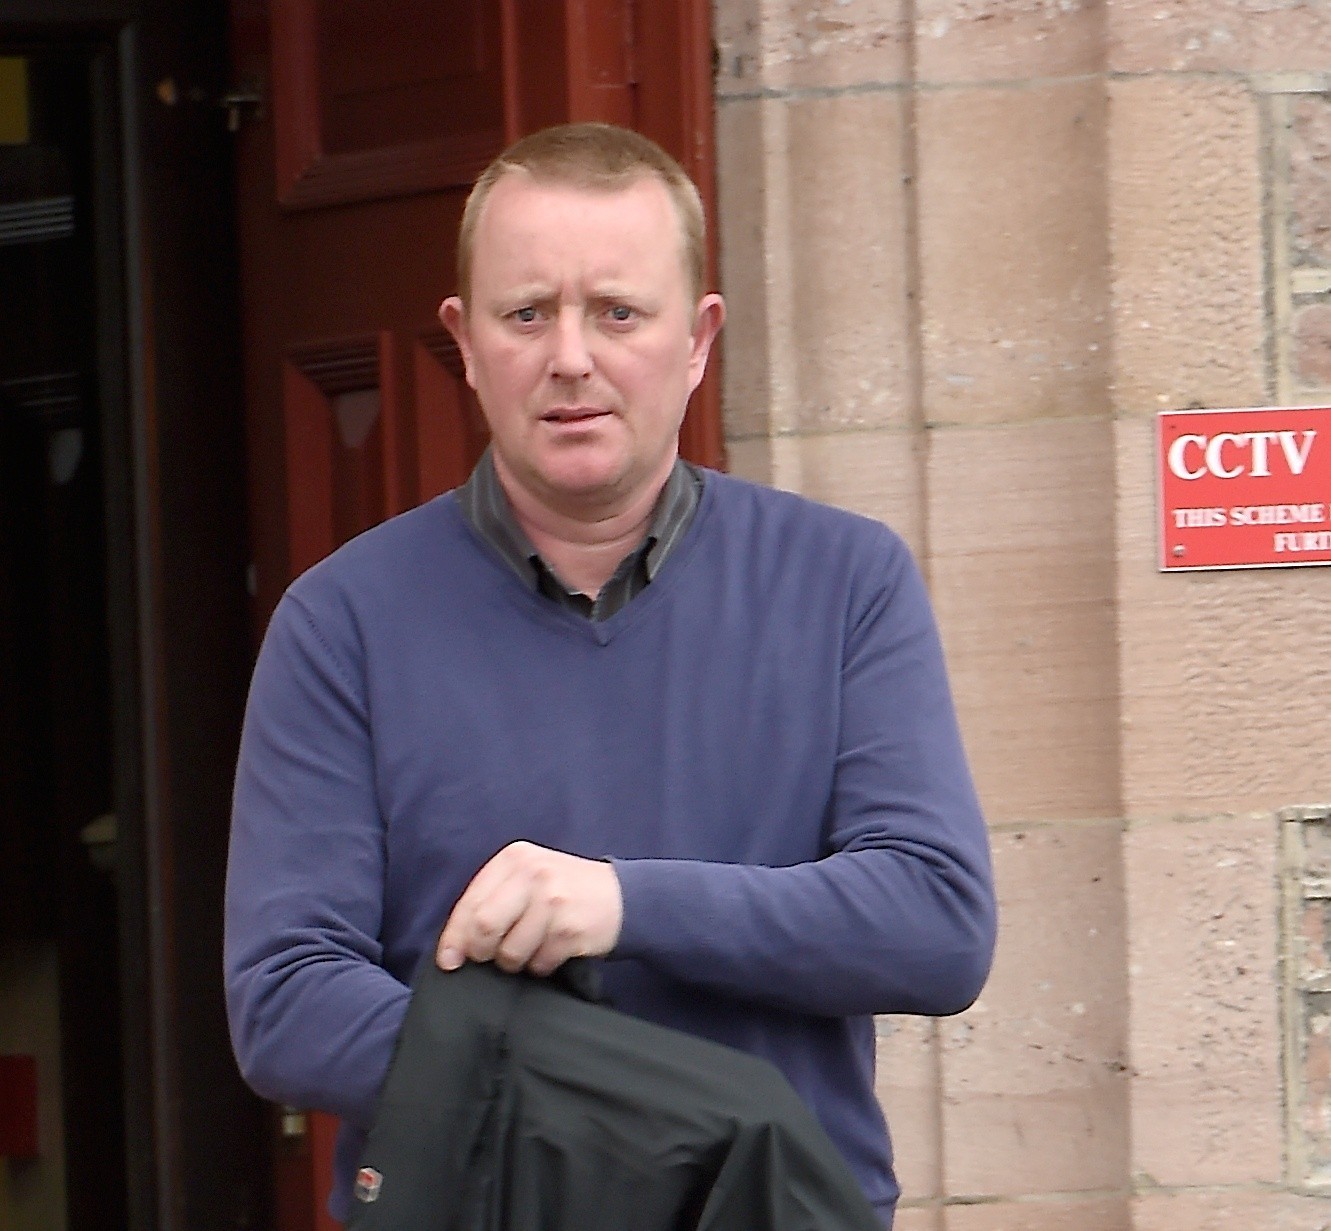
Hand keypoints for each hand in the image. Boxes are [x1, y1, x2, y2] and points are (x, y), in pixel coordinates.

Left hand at [436, 841, 622, 976]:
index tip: (449, 961)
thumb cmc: (564, 891)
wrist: (621, 896)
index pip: (470, 903)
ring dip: (515, 962)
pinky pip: (538, 964)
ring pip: (510, 952)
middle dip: (482, 951)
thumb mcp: (527, 878)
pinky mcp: (569, 929)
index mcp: (514, 858)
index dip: (454, 938)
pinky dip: (540, 966)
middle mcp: (532, 874)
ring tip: (531, 948)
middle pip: (483, 926)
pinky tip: (552, 951)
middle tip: (492, 957)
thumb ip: (491, 901)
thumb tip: (454, 948)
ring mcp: (553, 900)